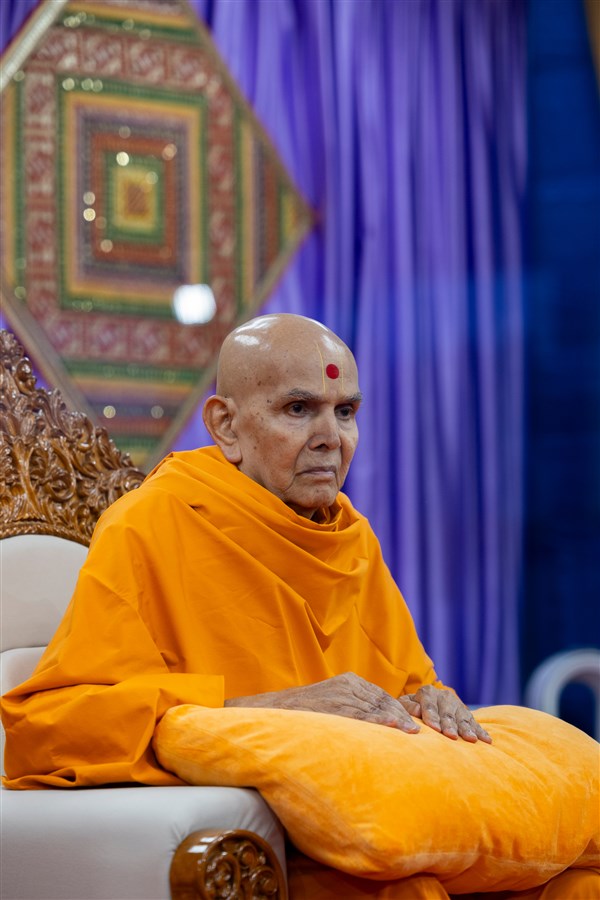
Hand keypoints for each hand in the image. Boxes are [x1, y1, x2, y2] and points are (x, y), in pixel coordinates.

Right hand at [225, 672, 420, 732]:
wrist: (277, 710)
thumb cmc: (307, 712)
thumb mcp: (332, 702)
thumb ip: (352, 708)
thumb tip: (374, 726)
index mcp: (350, 681)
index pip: (381, 695)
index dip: (398, 709)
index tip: (412, 722)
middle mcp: (348, 684)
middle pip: (383, 699)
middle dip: (402, 714)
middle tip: (419, 730)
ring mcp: (342, 694)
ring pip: (376, 706)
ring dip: (396, 719)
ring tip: (412, 732)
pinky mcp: (335, 704)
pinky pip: (362, 714)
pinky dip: (379, 720)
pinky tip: (393, 727)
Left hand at [398, 685, 491, 742]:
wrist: (427, 699)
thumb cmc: (412, 706)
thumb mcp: (405, 702)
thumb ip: (407, 706)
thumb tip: (416, 711)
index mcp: (427, 693)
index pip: (429, 705)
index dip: (432, 717)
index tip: (435, 728)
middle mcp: (443, 696)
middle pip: (447, 713)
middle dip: (450, 725)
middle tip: (452, 736)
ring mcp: (457, 704)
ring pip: (462, 718)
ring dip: (467, 729)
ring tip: (470, 739)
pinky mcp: (466, 713)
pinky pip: (474, 722)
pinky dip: (480, 731)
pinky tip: (487, 740)